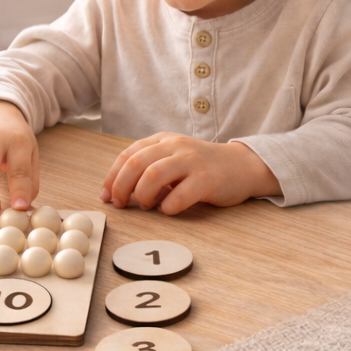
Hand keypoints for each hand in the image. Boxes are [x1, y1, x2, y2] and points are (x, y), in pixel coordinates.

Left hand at [100, 133, 281, 214]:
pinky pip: (179, 196)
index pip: (128, 154)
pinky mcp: (207, 179)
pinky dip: (167, 207)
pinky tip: (168, 209)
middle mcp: (176, 146)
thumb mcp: (174, 158)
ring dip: (142, 195)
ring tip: (146, 206)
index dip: (112, 177)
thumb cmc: (204, 167)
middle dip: (121, 187)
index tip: (106, 196)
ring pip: (153, 175)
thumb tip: (116, 192)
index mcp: (164, 140)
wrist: (243, 166)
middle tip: (121, 205)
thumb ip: (149, 167)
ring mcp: (192, 161)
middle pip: (136, 163)